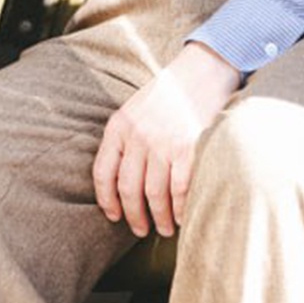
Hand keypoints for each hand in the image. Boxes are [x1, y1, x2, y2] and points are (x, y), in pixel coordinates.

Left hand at [92, 42, 241, 237]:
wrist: (200, 73)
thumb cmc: (166, 96)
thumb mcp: (134, 111)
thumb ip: (125, 140)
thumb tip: (119, 181)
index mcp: (119, 127)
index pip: (103, 172)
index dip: (106, 200)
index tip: (113, 216)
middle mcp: (138, 136)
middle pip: (128, 188)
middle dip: (133, 216)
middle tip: (140, 229)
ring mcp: (163, 143)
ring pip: (154, 193)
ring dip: (159, 217)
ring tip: (163, 229)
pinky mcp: (189, 148)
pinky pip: (180, 189)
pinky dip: (180, 208)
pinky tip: (182, 217)